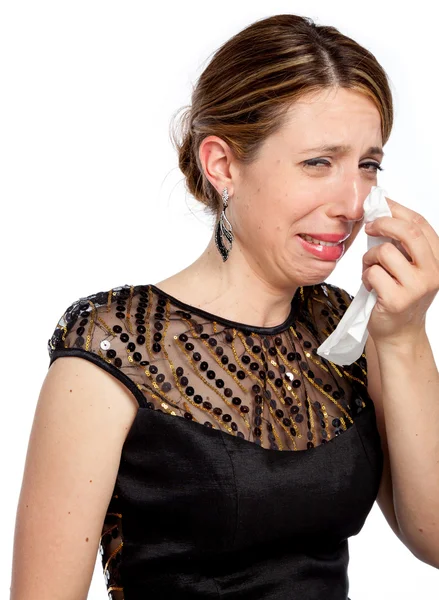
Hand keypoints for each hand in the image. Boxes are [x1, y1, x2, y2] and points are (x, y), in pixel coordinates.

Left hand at [362, 197, 438, 346]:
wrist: (399, 333)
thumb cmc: (400, 295)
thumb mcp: (409, 267)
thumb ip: (402, 245)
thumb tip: (381, 211)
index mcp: (438, 260)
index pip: (420, 224)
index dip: (398, 209)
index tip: (381, 203)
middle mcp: (433, 272)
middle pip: (408, 232)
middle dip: (383, 223)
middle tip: (368, 226)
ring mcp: (416, 287)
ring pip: (384, 252)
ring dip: (369, 258)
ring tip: (371, 270)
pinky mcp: (397, 299)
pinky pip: (372, 273)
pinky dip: (365, 276)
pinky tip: (371, 286)